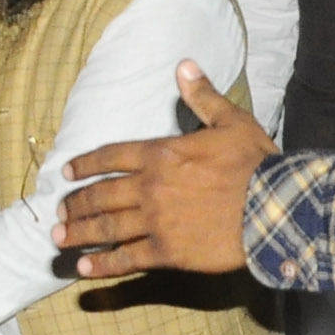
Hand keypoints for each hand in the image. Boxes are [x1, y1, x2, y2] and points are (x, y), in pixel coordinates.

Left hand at [52, 62, 274, 277]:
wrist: (276, 208)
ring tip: (59, 239)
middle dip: (75, 204)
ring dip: (79, 233)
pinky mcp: (167, 252)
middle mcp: (150, 187)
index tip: (67, 173)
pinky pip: (126, 258)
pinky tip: (82, 268)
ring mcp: (156, 221)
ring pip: (106, 227)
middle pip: (100, 195)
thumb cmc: (257, 164)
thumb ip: (203, 96)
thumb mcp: (232, 121)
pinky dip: (102, 264)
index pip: (110, 156)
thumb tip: (185, 66)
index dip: (85, 164)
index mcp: (161, 154)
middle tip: (58, 213)